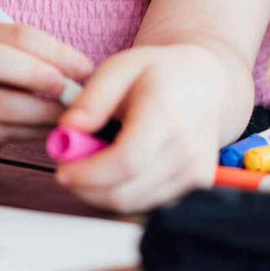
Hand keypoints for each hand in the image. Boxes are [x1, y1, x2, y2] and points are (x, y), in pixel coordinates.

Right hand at [0, 23, 93, 169]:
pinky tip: (49, 132)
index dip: (56, 51)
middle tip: (70, 90)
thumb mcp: (0, 65)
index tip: (86, 69)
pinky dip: (33, 132)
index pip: (17, 34)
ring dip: (43, 111)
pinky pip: (2, 133)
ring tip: (69, 116)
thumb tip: (84, 71)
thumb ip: (32, 61)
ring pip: (2, 104)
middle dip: (38, 74)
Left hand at [50, 44, 226, 213]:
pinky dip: (123, 192)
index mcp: (166, 114)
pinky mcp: (197, 186)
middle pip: (126, 191)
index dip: (88, 173)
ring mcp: (195, 172)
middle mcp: (186, 149)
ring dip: (101, 192)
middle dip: (86, 187)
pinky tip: (116, 169)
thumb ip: (92, 99)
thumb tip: (67, 130)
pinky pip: (148, 202)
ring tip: (92, 162)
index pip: (126, 161)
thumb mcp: (121, 67)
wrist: (207, 84)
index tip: (62, 169)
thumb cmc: (160, 72)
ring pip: (134, 203)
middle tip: (68, 167)